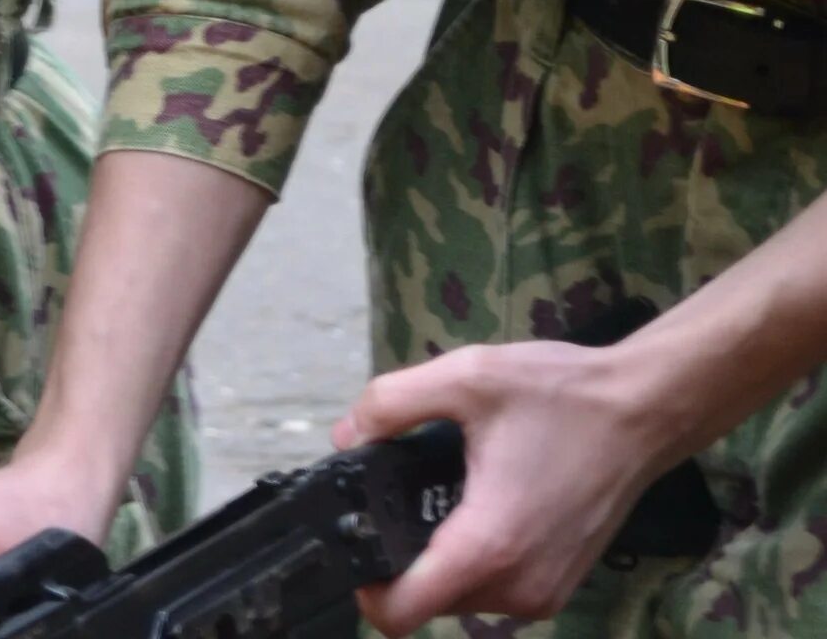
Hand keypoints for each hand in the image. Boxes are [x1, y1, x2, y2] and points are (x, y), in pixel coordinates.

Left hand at [339, 340, 675, 632]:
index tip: (353, 540)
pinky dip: (472, 559)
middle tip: (396, 497)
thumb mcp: (465, 376)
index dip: (363, 588)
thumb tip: (346, 437)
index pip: (401, 614)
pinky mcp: (559, 585)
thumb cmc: (562, 396)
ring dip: (437, 558)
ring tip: (438, 494)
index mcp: (488, 545)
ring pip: (459, 597)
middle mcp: (518, 586)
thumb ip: (391, 403)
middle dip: (399, 557)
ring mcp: (544, 593)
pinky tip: (473, 504)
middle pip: (425, 602)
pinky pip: (493, 589)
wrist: (645, 411)